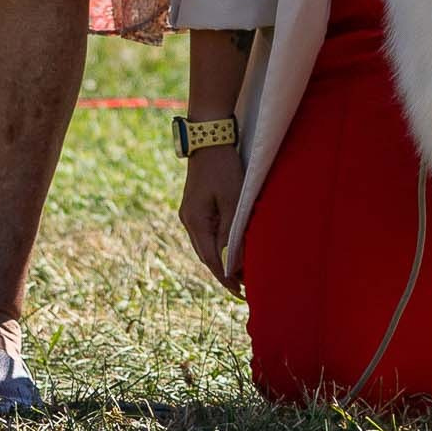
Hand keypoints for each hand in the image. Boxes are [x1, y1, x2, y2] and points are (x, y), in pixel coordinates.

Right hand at [178, 143, 245, 292]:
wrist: (209, 137)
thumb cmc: (223, 167)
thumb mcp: (232, 200)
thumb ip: (231, 232)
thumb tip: (231, 263)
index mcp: (195, 221)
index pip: (211, 259)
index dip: (225, 278)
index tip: (240, 293)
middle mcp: (188, 220)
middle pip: (205, 255)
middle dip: (223, 272)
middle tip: (244, 287)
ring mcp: (189, 213)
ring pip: (205, 245)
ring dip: (220, 259)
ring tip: (240, 272)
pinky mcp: (195, 206)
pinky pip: (205, 233)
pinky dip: (217, 244)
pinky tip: (229, 248)